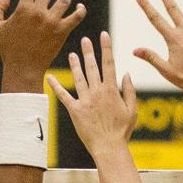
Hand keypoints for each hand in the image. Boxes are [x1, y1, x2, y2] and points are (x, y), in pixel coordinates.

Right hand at [0, 0, 87, 92]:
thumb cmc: (7, 49)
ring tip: (62, 2)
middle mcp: (38, 12)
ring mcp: (52, 21)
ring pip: (64, 1)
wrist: (23, 68)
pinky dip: (80, 10)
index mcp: (23, 8)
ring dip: (63, 0)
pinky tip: (80, 7)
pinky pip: (76, 16)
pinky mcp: (62, 32)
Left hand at [47, 32, 136, 161]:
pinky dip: (56, 87)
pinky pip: (63, 96)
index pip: (109, 63)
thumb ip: (129, 91)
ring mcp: (85, 100)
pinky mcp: (75, 110)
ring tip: (72, 53)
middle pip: (92, 67)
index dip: (106, 47)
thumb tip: (126, 74)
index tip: (103, 35)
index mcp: (111, 90)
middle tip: (85, 39)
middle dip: (89, 52)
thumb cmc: (122, 131)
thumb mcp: (132, 110)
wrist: (108, 147)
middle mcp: (97, 92)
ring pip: (79, 78)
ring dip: (75, 64)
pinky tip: (49, 78)